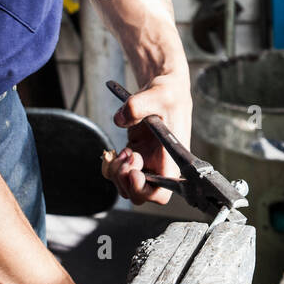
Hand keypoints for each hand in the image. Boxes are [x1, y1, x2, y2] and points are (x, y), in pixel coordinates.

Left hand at [101, 72, 192, 205]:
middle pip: (141, 195)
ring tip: (121, 152)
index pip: (162, 193)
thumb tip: (119, 119)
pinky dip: (112, 166)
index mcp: (172, 159)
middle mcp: (160, 165)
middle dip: (126, 182)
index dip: (145, 190)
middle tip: (125, 158)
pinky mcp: (135, 156)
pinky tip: (117, 151)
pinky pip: (119, 173)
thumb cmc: (170, 93)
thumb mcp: (157, 94)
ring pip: (127, 186)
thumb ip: (137, 106)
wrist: (164, 88)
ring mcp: (146, 162)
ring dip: (117, 174)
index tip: (134, 172)